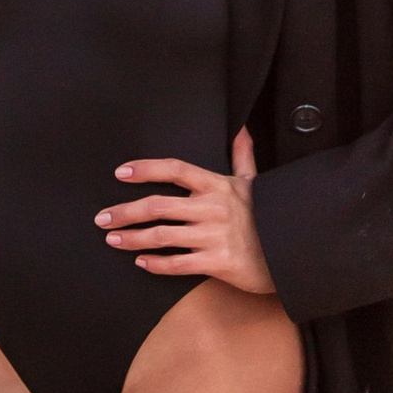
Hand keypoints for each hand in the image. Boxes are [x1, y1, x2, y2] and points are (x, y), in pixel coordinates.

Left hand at [95, 126, 276, 296]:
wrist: (290, 253)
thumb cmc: (267, 215)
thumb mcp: (254, 183)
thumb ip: (242, 156)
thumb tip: (240, 129)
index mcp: (217, 185)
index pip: (175, 169)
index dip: (146, 168)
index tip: (121, 173)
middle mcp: (212, 208)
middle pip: (157, 205)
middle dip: (124, 211)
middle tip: (102, 218)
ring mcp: (213, 236)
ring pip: (161, 236)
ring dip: (132, 238)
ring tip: (112, 239)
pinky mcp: (216, 262)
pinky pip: (177, 264)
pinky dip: (155, 264)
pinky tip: (140, 262)